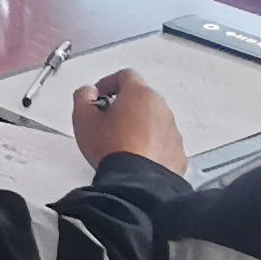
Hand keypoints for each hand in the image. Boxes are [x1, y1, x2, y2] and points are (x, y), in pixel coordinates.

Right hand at [74, 68, 188, 173]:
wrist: (137, 183)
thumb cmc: (112, 149)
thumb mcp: (83, 119)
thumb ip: (82, 97)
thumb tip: (87, 92)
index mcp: (139, 94)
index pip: (125, 76)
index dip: (108, 83)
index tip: (99, 95)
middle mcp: (161, 108)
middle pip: (141, 98)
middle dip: (125, 106)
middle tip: (108, 121)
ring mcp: (172, 131)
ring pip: (154, 121)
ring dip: (140, 127)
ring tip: (121, 144)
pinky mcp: (177, 153)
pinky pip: (163, 143)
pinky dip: (152, 147)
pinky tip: (136, 158)